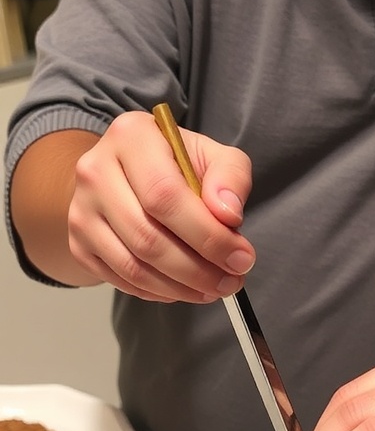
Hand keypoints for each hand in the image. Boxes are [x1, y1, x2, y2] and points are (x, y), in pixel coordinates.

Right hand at [68, 111, 254, 300]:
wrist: (123, 173)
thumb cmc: (173, 165)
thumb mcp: (210, 155)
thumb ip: (230, 177)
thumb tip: (228, 215)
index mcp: (131, 137)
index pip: (166, 197)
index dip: (207, 236)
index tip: (241, 258)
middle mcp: (95, 171)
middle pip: (148, 238)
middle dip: (198, 270)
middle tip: (230, 283)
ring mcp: (81, 211)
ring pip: (133, 267)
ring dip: (180, 288)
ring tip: (212, 290)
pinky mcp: (79, 244)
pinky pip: (122, 281)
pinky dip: (158, 292)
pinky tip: (183, 288)